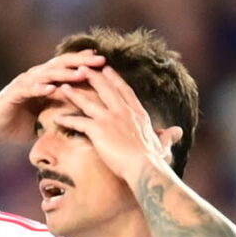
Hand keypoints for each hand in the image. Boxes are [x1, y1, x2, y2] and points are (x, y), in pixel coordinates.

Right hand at [0, 50, 105, 144]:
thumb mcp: (45, 117)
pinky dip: (40, 88)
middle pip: (61, 65)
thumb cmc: (18, 123)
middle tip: (101, 60)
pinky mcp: (13, 94)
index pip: (68, 67)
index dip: (85, 63)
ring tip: (82, 73)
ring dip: (65, 74)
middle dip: (81, 62)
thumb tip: (85, 116)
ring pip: (47, 75)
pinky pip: (29, 89)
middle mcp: (35, 77)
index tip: (105, 63)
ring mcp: (23, 84)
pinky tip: (52, 88)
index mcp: (44, 81)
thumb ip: (61, 110)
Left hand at [55, 66, 182, 182]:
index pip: (125, 91)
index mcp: (138, 114)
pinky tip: (56, 118)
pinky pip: (78, 122)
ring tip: (63, 85)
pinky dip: (66, 120)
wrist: (145, 168)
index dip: (115, 80)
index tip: (107, 69)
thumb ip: (168, 136)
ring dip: (75, 92)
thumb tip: (179, 132)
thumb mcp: (164, 145)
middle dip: (93, 77)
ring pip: (88, 102)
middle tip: (82, 67)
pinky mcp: (98, 130)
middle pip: (105, 89)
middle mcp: (123, 112)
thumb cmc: (154, 161)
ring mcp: (110, 119)